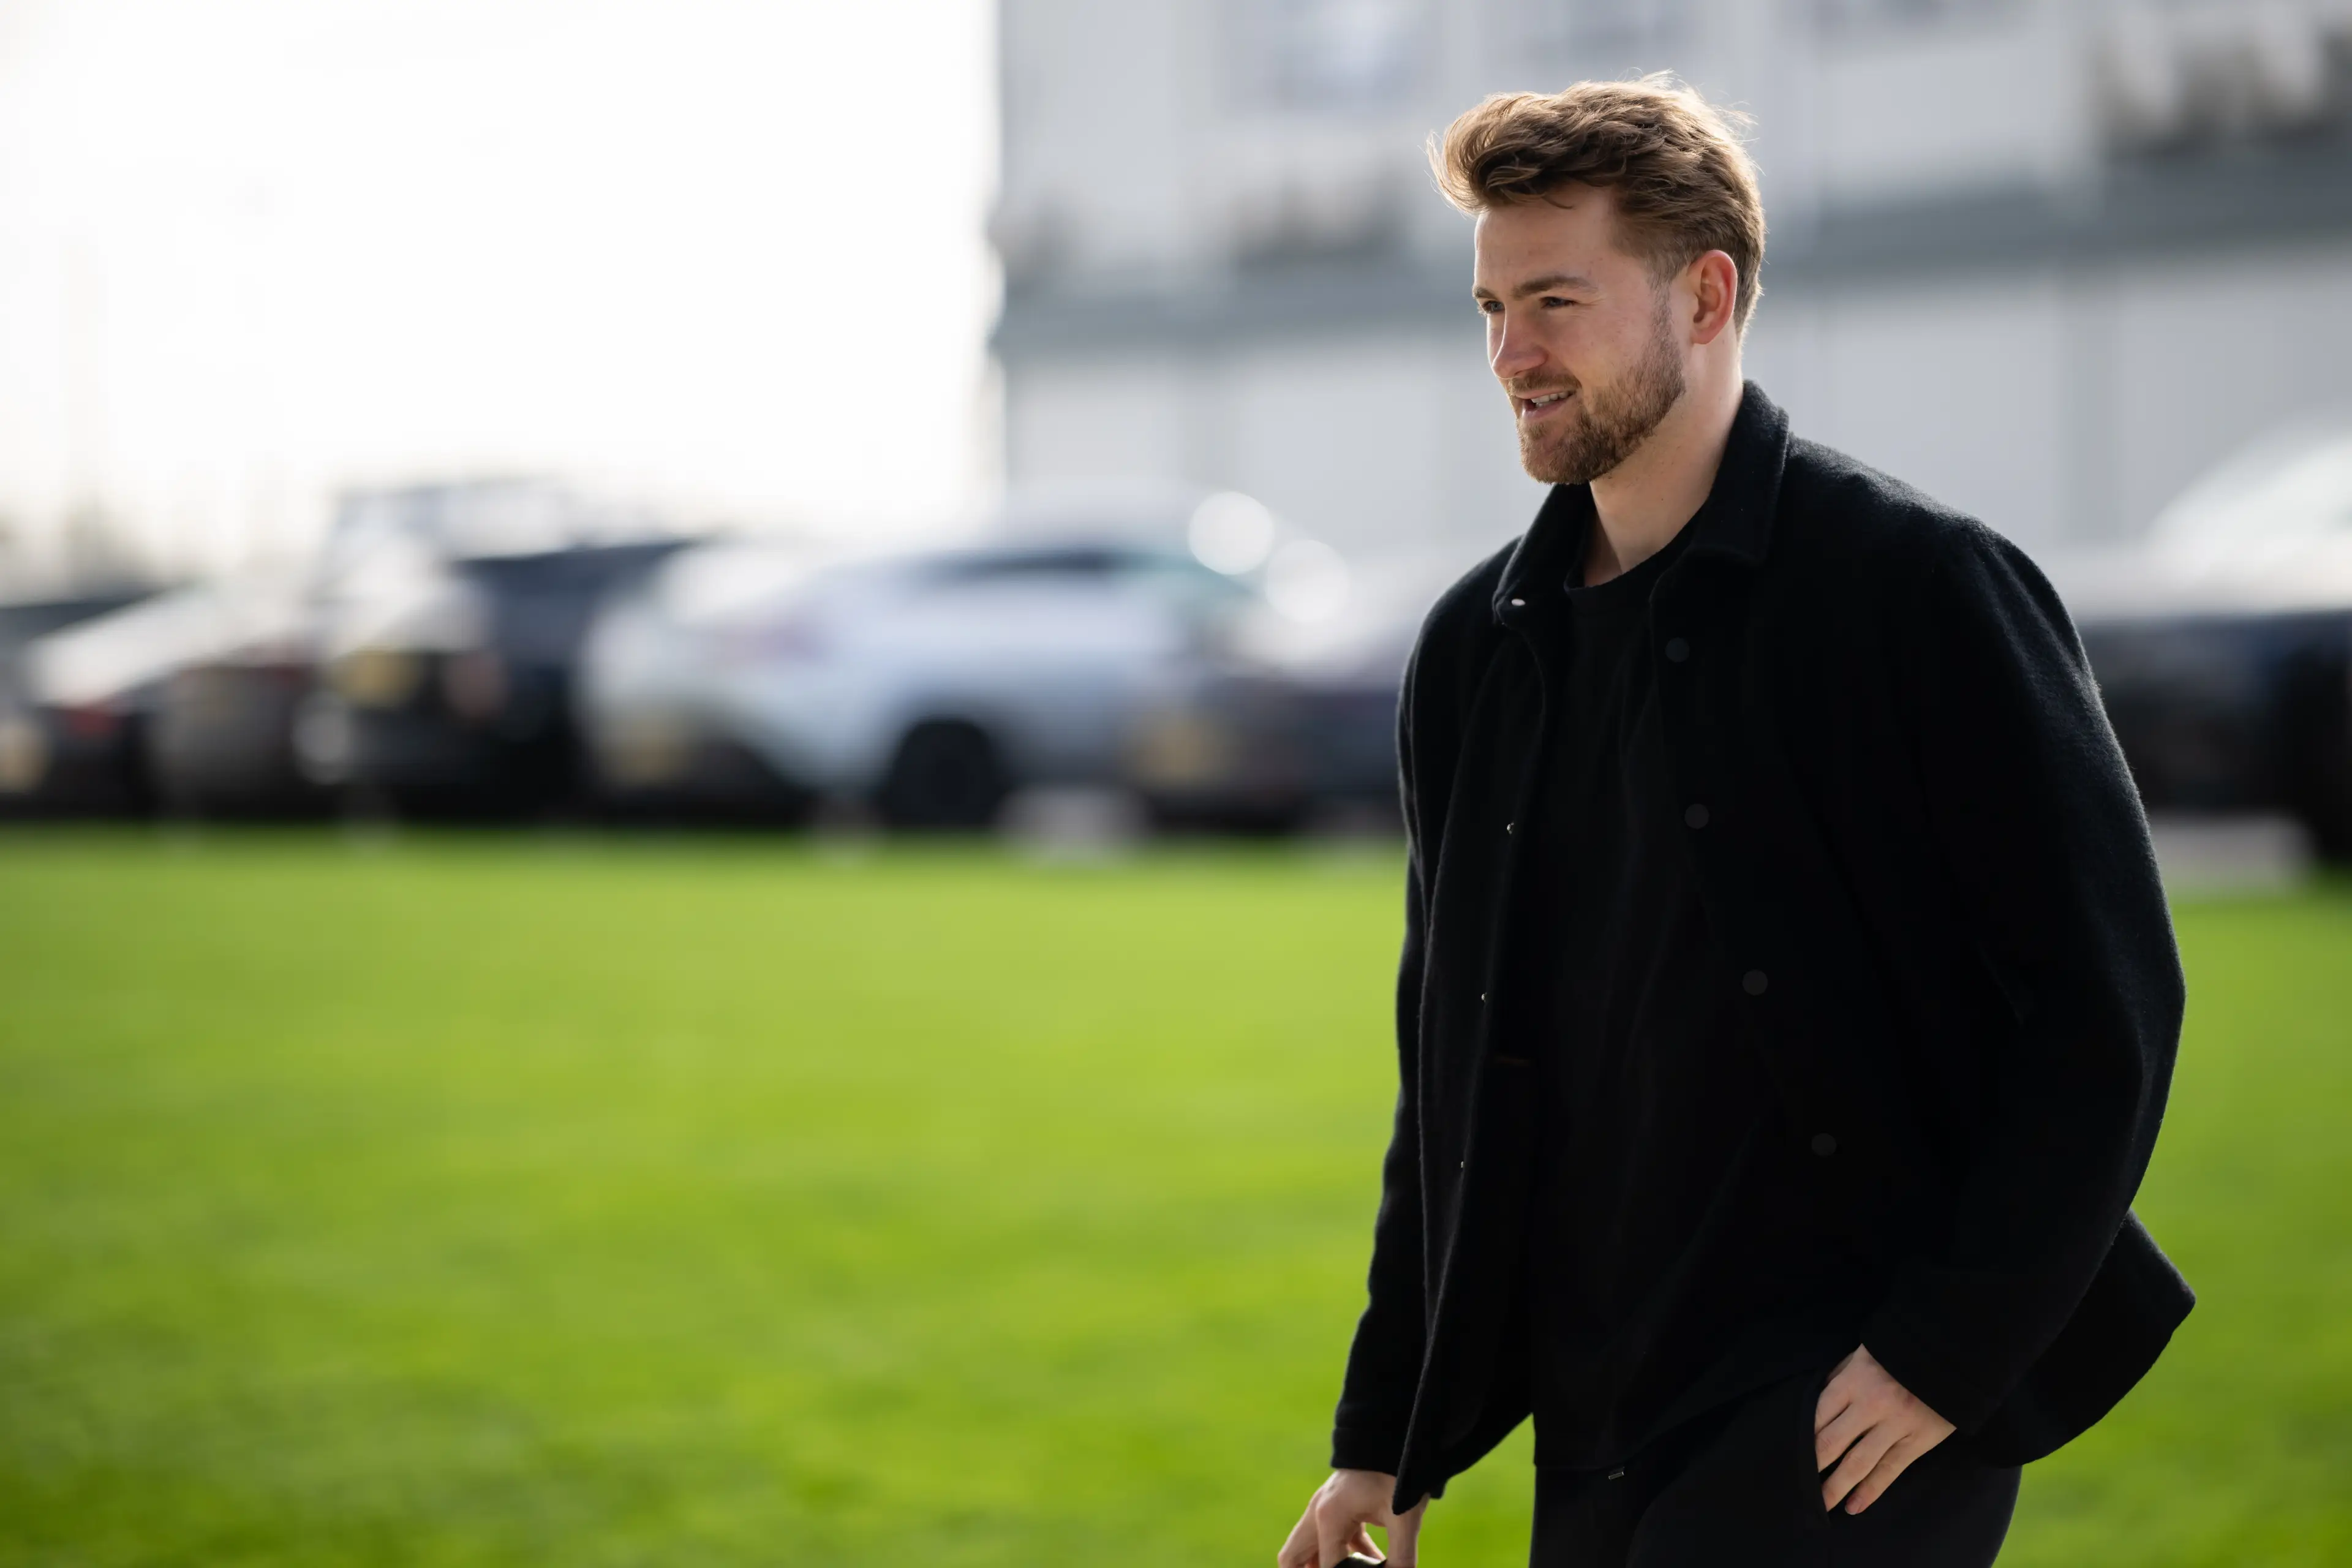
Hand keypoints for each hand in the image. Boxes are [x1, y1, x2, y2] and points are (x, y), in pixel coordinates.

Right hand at [1277, 1469, 1426, 1566]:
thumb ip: (1401, 1558)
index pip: (1326, 1566)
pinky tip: (1374, 1561)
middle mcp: (1317, 1513)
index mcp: (1329, 1517)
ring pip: (1307, 1548)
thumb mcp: (1404, 1520)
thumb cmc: (1397, 1475)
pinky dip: (1344, 1555)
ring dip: (1325, 1565)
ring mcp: (1323, 1508)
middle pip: (1293, 1557)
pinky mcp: (1336, 1507)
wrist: (1393, 1437)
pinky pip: (1330, 1539)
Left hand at [1813, 1344, 1954, 1514]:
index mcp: (1852, 1381)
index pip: (1817, 1416)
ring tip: (1821, 1505)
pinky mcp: (1916, 1442)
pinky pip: (1889, 1471)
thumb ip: (1838, 1377)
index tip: (1788, 1454)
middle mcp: (1870, 1405)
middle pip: (1832, 1442)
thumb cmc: (1898, 1355)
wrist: (1949, 1357)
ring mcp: (1894, 1425)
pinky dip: (1870, 1491)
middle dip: (1812, 1466)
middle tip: (1796, 1485)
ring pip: (1858, 1463)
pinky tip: (1854, 1506)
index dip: (1802, 1438)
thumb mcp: (1861, 1355)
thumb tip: (1815, 1400)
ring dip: (1837, 1487)